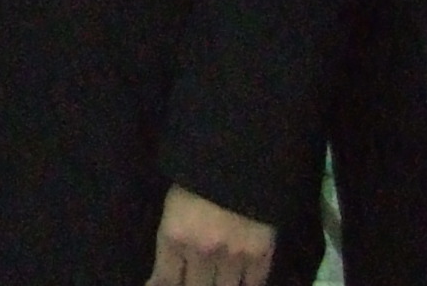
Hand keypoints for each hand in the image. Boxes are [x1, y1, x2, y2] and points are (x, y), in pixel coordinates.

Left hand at [146, 185, 276, 285]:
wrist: (240, 153)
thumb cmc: (198, 173)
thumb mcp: (174, 204)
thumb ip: (172, 239)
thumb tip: (164, 272)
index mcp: (174, 236)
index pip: (165, 281)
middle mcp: (201, 253)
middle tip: (195, 278)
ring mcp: (233, 257)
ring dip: (219, 285)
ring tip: (217, 278)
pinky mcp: (261, 255)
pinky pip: (254, 284)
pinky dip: (246, 285)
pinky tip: (240, 282)